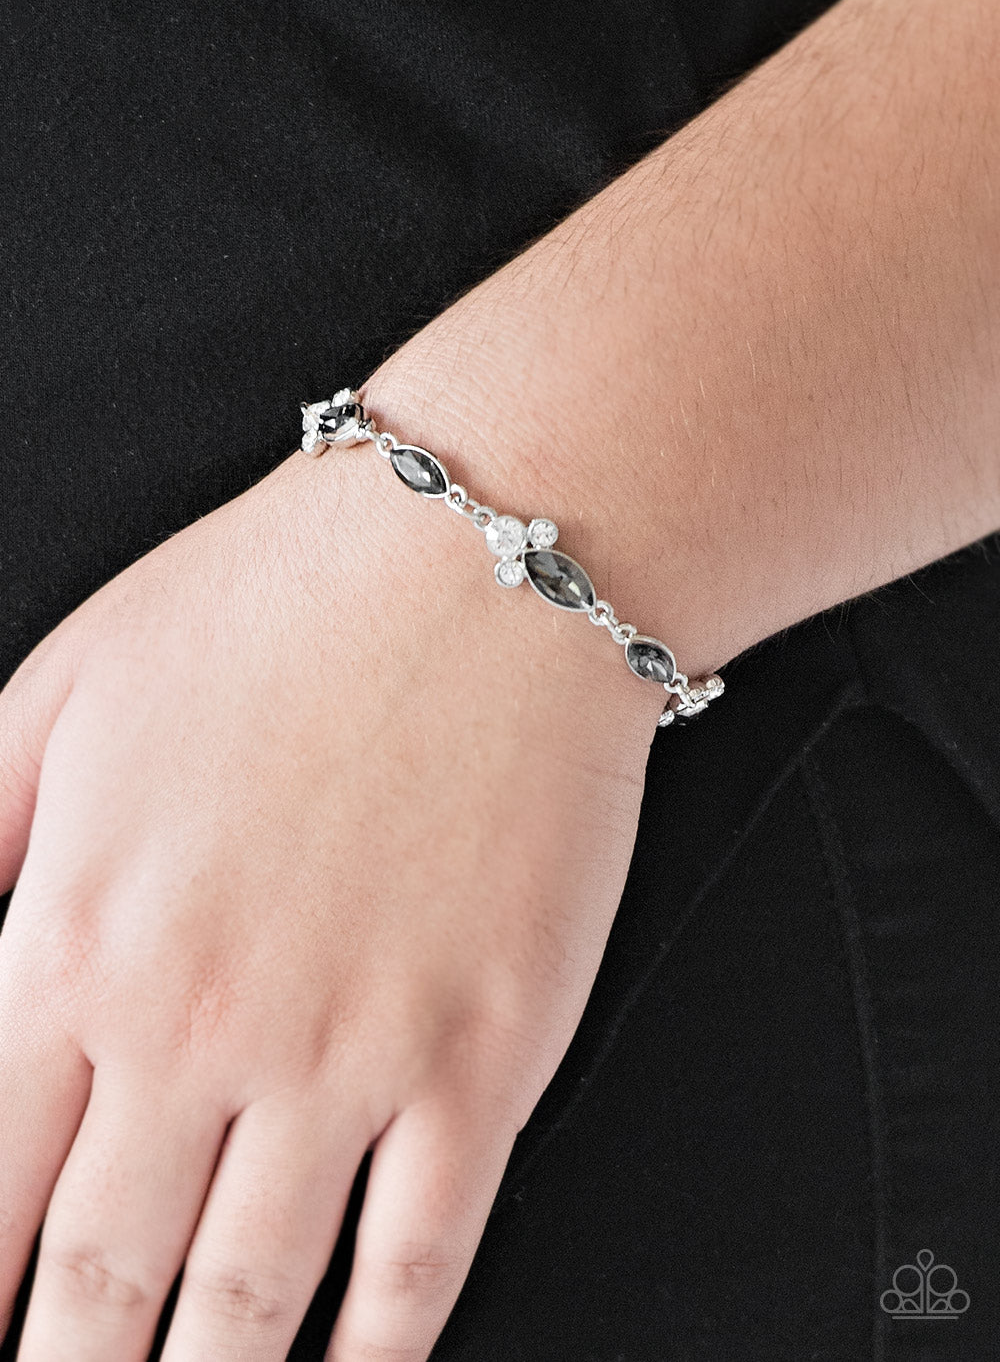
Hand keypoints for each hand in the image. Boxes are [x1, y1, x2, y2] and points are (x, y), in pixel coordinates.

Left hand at [0, 349, 662, 1359]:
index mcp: (77, 934)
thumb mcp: (61, 690)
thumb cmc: (285, 605)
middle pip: (94, 1276)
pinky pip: (417, 1260)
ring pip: (246, 1302)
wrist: (491, 568)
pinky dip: (370, 1356)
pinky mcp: (483, 1057)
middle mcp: (201, 1023)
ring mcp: (351, 1055)